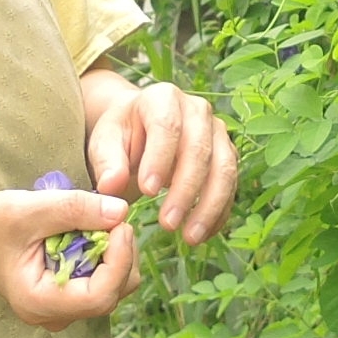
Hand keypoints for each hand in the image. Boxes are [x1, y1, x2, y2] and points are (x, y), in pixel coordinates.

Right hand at [0, 177, 135, 329]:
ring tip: (96, 223)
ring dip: (116, 254)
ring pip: (114, 288)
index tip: (120, 224)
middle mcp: (54, 315)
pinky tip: (88, 234)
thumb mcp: (28, 209)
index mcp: (40, 303)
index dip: (120, 260)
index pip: (101, 296)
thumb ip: (75, 209)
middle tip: (110, 217)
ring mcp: (62, 309)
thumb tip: (121, 211)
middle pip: (113, 293)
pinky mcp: (68, 298)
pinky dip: (106, 256)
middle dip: (121, 254)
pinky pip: (103, 282)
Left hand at [81, 70, 241, 244]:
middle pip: (200, 149)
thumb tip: (111, 186)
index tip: (146, 192)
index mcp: (164, 99)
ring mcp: (217, 132)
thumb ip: (106, 162)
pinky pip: (232, 185)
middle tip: (168, 225)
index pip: (167, 127)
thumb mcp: (105, 142)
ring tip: (190, 237)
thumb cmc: (122, 135)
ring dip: (210, 206)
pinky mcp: (228, 154)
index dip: (160, 159)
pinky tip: (204, 234)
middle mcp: (198, 110)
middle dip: (186, 190)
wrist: (142, 129)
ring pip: (224, 168)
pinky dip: (220, 212)